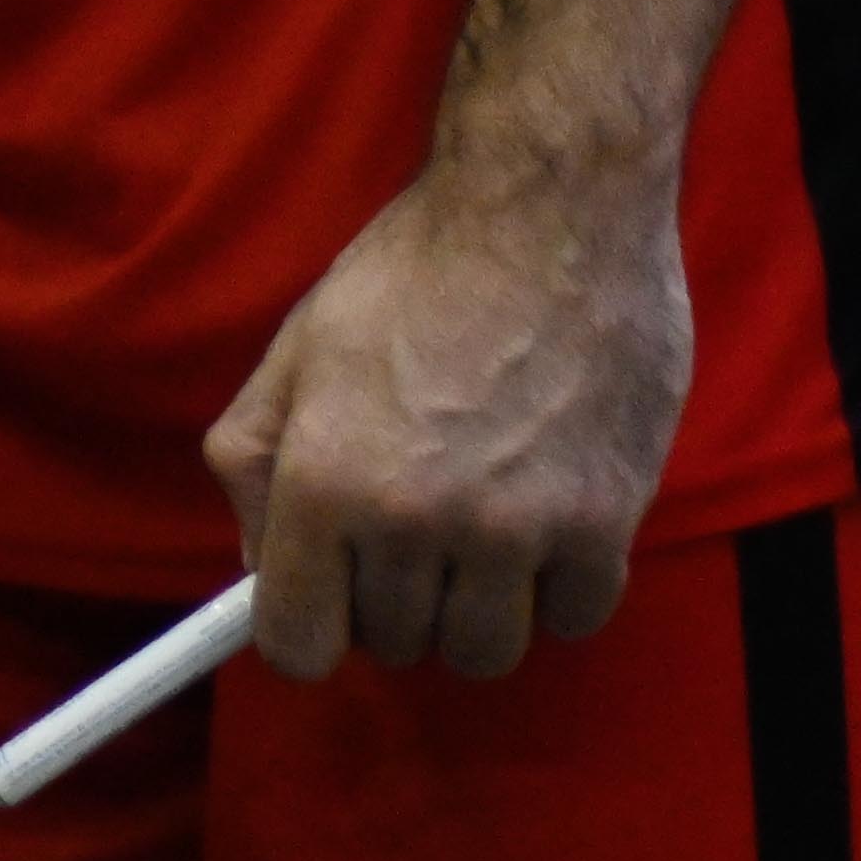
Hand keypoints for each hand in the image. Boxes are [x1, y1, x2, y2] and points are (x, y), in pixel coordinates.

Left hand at [202, 149, 689, 684]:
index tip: (326, 600)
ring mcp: (515, 531)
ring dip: (475, 606)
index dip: (306, 627)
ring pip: (484, 650)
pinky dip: (558, 588)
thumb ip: (257, 458)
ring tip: (477, 526)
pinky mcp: (604, 525)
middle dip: (391, 598)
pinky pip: (573, 620)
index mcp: (325, 478)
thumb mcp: (302, 346)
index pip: (297, 644)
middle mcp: (414, 519)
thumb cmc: (416, 269)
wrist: (550, 210)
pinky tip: (546, 518)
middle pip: (394, 645)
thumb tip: (257, 560)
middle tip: (410, 523)